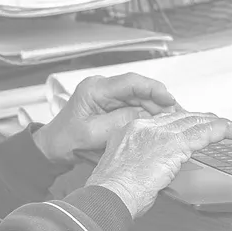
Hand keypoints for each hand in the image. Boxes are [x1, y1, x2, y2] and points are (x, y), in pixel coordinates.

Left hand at [32, 73, 179, 165]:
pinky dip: (148, 115)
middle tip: (179, 115)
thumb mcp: (93, 134)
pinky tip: (160, 123)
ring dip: (157, 109)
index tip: (170, 99)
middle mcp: (102, 88)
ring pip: (140, 99)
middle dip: (160, 102)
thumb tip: (147, 115)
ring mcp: (108, 97)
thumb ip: (120, 122)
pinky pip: (135, 107)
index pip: (130, 82)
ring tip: (174, 121)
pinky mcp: (112, 107)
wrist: (52, 148)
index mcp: (95, 89)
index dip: (153, 89)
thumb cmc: (65, 140)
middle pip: (139, 90)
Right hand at [86, 111, 231, 218]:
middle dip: (203, 120)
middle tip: (220, 123)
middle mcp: (144, 127)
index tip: (195, 124)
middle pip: (181, 117)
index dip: (184, 121)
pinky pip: (202, 133)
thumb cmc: (112, 192)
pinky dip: (220, 131)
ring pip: (194, 123)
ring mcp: (158, 134)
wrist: (108, 196)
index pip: (164, 120)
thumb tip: (156, 168)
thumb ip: (140, 161)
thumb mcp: (123, 169)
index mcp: (129, 130)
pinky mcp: (171, 145)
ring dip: (218, 124)